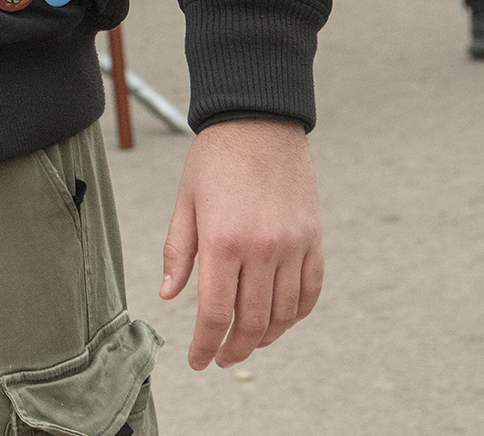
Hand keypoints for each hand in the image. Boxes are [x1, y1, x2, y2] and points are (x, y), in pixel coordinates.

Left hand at [162, 118, 322, 370]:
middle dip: (234, 349)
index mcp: (223, 241)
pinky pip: (310, 292)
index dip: (205, 345)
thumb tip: (169, 295)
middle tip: (220, 359)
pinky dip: (295, 314)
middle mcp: (262, 249)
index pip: (215, 313)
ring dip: (265, 337)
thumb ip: (178, 252)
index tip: (197, 361)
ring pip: (284, 314)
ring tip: (246, 342)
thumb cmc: (214, 160)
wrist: (260, 122)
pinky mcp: (314, 240)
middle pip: (252, 322)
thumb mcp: (185, 203)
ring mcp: (293, 246)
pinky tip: (279, 320)